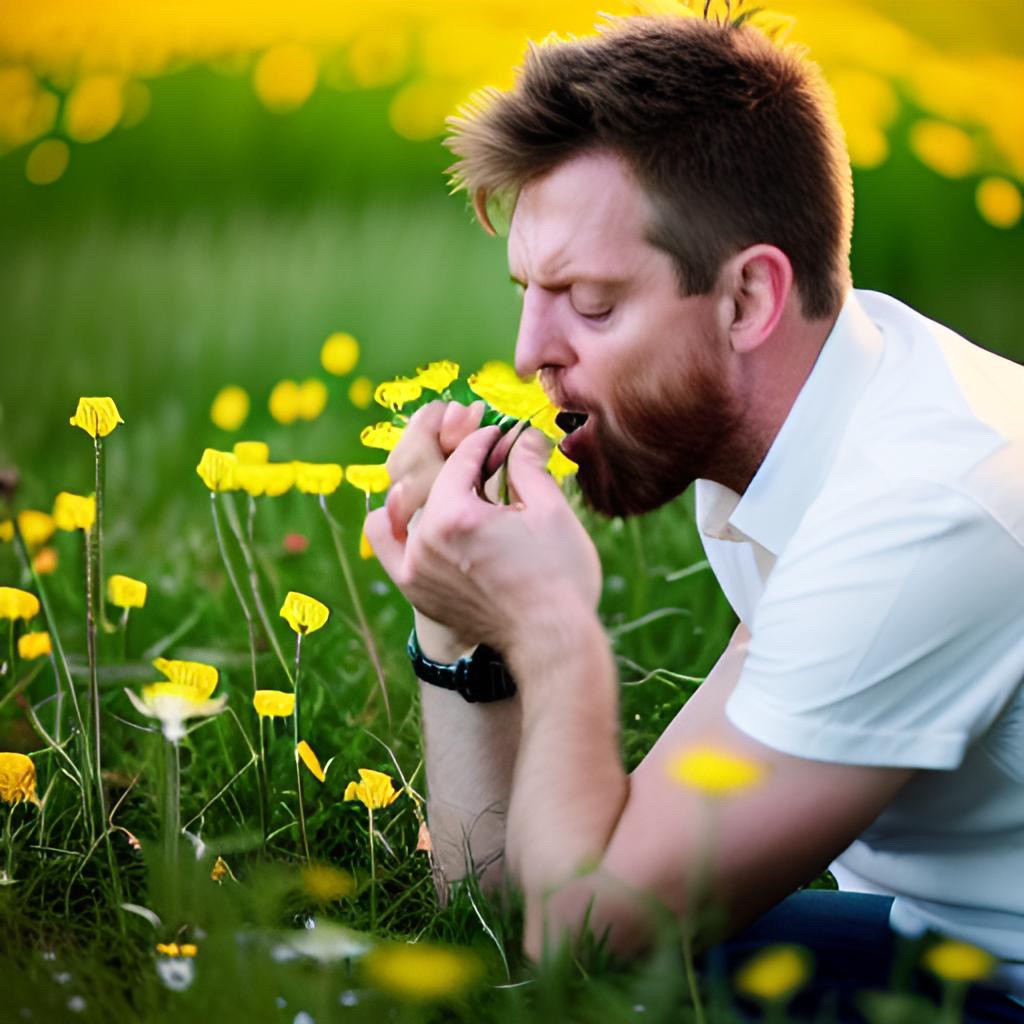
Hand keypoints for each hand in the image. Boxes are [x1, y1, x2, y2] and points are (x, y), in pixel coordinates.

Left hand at [367, 425, 601, 659]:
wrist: (551, 641)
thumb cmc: (559, 577)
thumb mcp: (550, 511)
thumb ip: (528, 465)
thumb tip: (522, 435)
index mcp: (455, 517)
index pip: (462, 459)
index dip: (485, 440)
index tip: (501, 435)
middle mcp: (424, 541)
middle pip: (431, 477)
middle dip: (458, 455)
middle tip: (481, 446)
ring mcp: (414, 567)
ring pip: (406, 504)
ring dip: (428, 483)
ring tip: (457, 479)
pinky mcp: (414, 588)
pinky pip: (386, 543)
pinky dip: (394, 521)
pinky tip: (412, 508)